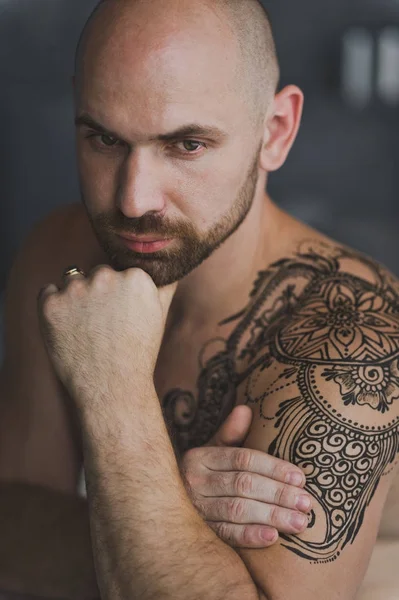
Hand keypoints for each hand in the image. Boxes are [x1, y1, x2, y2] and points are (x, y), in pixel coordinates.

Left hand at [37, 265, 176, 406]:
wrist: (112, 388)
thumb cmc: (138, 352)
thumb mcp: (159, 315)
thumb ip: (165, 284)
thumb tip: (171, 267)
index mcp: (135, 277)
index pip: (120, 272)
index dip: (119, 297)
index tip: (122, 318)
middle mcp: (106, 277)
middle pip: (96, 274)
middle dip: (97, 293)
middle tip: (104, 327)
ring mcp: (76, 290)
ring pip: (71, 280)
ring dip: (75, 298)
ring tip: (86, 330)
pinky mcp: (51, 305)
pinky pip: (48, 293)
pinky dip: (54, 308)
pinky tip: (67, 329)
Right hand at [180, 405, 311, 548]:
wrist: (168, 505)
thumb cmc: (203, 475)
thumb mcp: (212, 451)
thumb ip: (230, 434)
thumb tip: (245, 409)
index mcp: (202, 457)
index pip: (243, 459)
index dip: (273, 468)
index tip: (300, 478)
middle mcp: (196, 480)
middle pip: (243, 484)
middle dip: (278, 493)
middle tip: (306, 503)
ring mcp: (196, 508)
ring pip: (237, 509)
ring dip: (271, 516)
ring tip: (299, 522)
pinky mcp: (199, 532)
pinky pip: (226, 534)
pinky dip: (249, 536)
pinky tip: (272, 538)